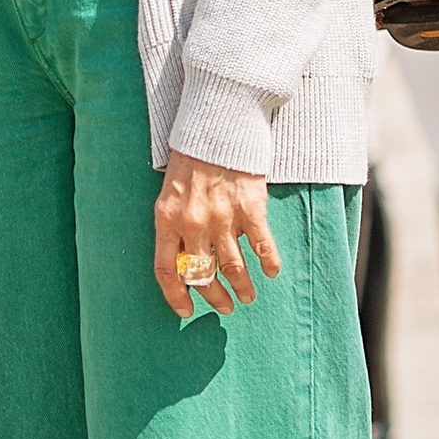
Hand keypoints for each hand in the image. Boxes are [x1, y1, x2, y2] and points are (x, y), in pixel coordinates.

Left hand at [153, 149, 282, 323]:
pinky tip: (271, 271)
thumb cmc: (190, 160)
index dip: (176, 296)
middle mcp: (194, 224)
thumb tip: (184, 262)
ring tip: (246, 297)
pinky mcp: (250, 208)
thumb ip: (174, 227)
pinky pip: (261, 245)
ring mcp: (223, 217)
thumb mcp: (169, 195)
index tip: (186, 311)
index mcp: (167, 220)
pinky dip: (268, 262)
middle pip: (202, 275)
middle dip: (214, 297)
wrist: (215, 128)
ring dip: (241, 287)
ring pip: (233, 267)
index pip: (167, 270)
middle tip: (224, 307)